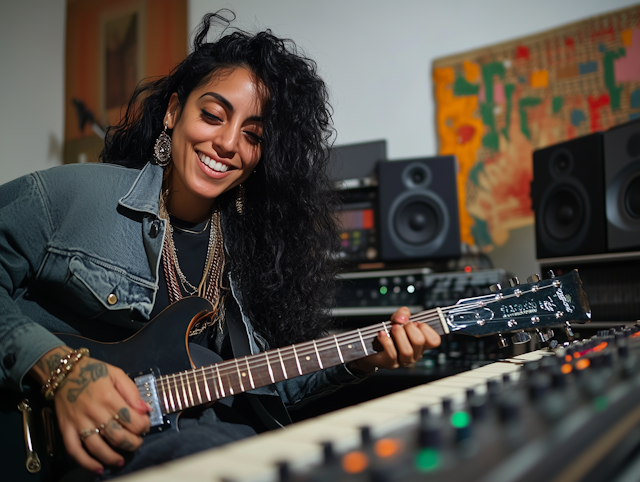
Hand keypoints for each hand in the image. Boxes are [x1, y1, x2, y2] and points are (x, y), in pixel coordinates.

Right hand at [30, 347, 150, 473]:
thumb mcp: (117, 374)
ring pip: (97, 447)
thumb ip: (132, 392)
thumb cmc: (94, 372)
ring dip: (112, 457)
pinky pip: (74, 450)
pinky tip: (98, 468)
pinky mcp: (66, 429)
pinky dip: (86, 463)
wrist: (64, 372)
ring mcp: (79, 423)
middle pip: (117, 436)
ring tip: (121, 460)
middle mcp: (94, 412)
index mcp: (109, 397)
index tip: (145, 426)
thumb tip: (145, 410)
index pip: (131, 420)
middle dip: (132, 443)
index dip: (143, 426)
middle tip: (137, 442)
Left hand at [347, 307, 440, 373]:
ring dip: (398, 335)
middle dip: (409, 328)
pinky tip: (382, 334)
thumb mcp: (398, 319)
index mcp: (422, 344)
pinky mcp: (391, 364)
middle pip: (419, 342)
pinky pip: (392, 354)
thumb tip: (402, 319)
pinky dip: (386, 341)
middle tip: (401, 325)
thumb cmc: (389, 333)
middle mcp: (415, 354)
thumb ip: (403, 314)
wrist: (372, 346)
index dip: (426, 328)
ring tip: (392, 328)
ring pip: (407, 351)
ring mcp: (404, 361)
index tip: (416, 323)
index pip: (435, 340)